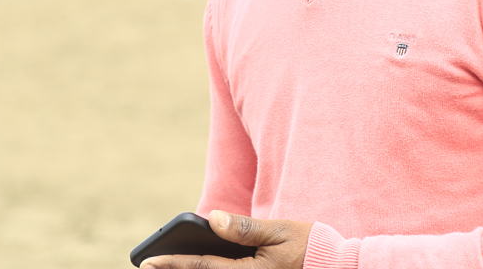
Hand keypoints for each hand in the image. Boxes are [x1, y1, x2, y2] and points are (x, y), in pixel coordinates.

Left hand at [141, 210, 312, 268]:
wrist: (334, 266)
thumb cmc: (307, 245)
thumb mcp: (277, 231)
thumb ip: (244, 228)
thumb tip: (212, 219)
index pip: (202, 267)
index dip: (173, 263)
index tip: (148, 261)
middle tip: (149, 266)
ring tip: (167, 266)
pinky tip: (198, 264)